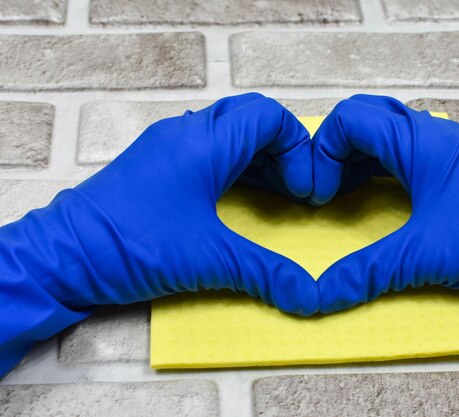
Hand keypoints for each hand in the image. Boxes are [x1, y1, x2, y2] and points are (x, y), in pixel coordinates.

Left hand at [0, 93, 318, 314]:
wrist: (63, 256)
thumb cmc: (133, 246)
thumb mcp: (208, 260)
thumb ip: (266, 273)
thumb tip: (310, 295)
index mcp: (205, 142)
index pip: (270, 117)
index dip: (299, 150)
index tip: (305, 190)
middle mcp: (187, 132)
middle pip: (252, 118)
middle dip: (283, 151)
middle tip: (296, 189)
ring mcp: (168, 144)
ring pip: (229, 132)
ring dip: (259, 158)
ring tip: (276, 195)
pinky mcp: (156, 162)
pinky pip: (207, 148)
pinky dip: (234, 165)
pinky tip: (240, 197)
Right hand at [311, 95, 458, 367]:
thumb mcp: (425, 257)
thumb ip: (366, 272)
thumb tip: (318, 295)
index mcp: (419, 141)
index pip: (349, 119)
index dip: (322, 151)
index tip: (320, 192)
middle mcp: (431, 134)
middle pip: (364, 118)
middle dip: (335, 149)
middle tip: (325, 187)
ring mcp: (445, 148)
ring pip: (384, 133)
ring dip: (356, 158)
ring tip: (340, 193)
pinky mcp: (455, 166)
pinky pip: (403, 152)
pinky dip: (378, 167)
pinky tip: (372, 196)